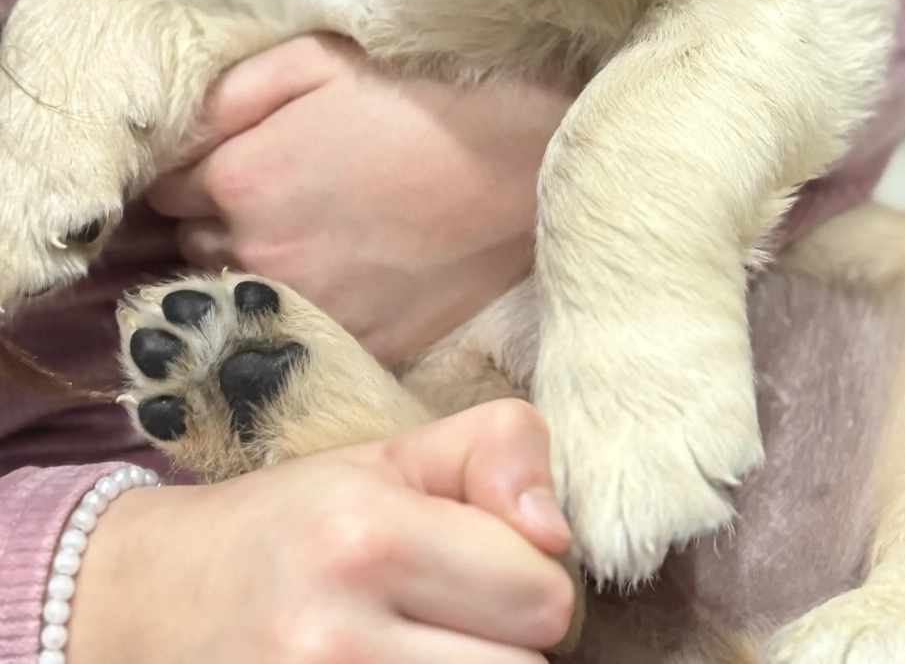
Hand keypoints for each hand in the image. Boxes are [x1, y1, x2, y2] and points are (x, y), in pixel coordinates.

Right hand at [69, 400, 577, 663]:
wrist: (154, 599)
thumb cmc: (292, 523)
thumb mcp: (390, 457)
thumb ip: (496, 452)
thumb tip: (558, 534)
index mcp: (367, 535)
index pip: (543, 594)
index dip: (530, 579)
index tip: (484, 569)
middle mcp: (336, 637)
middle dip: (505, 643)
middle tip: (451, 617)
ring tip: (423, 648)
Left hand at [147, 36, 572, 362]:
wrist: (514, 169)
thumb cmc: (417, 104)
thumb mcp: (318, 60)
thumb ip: (231, 90)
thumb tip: (184, 127)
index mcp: (239, 179)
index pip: (164, 190)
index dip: (195, 173)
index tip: (234, 162)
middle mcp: (256, 253)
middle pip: (193, 246)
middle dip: (218, 222)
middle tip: (278, 196)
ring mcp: (305, 306)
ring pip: (239, 293)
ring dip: (257, 268)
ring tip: (313, 236)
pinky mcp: (352, 343)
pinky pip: (296, 329)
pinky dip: (308, 306)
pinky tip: (347, 273)